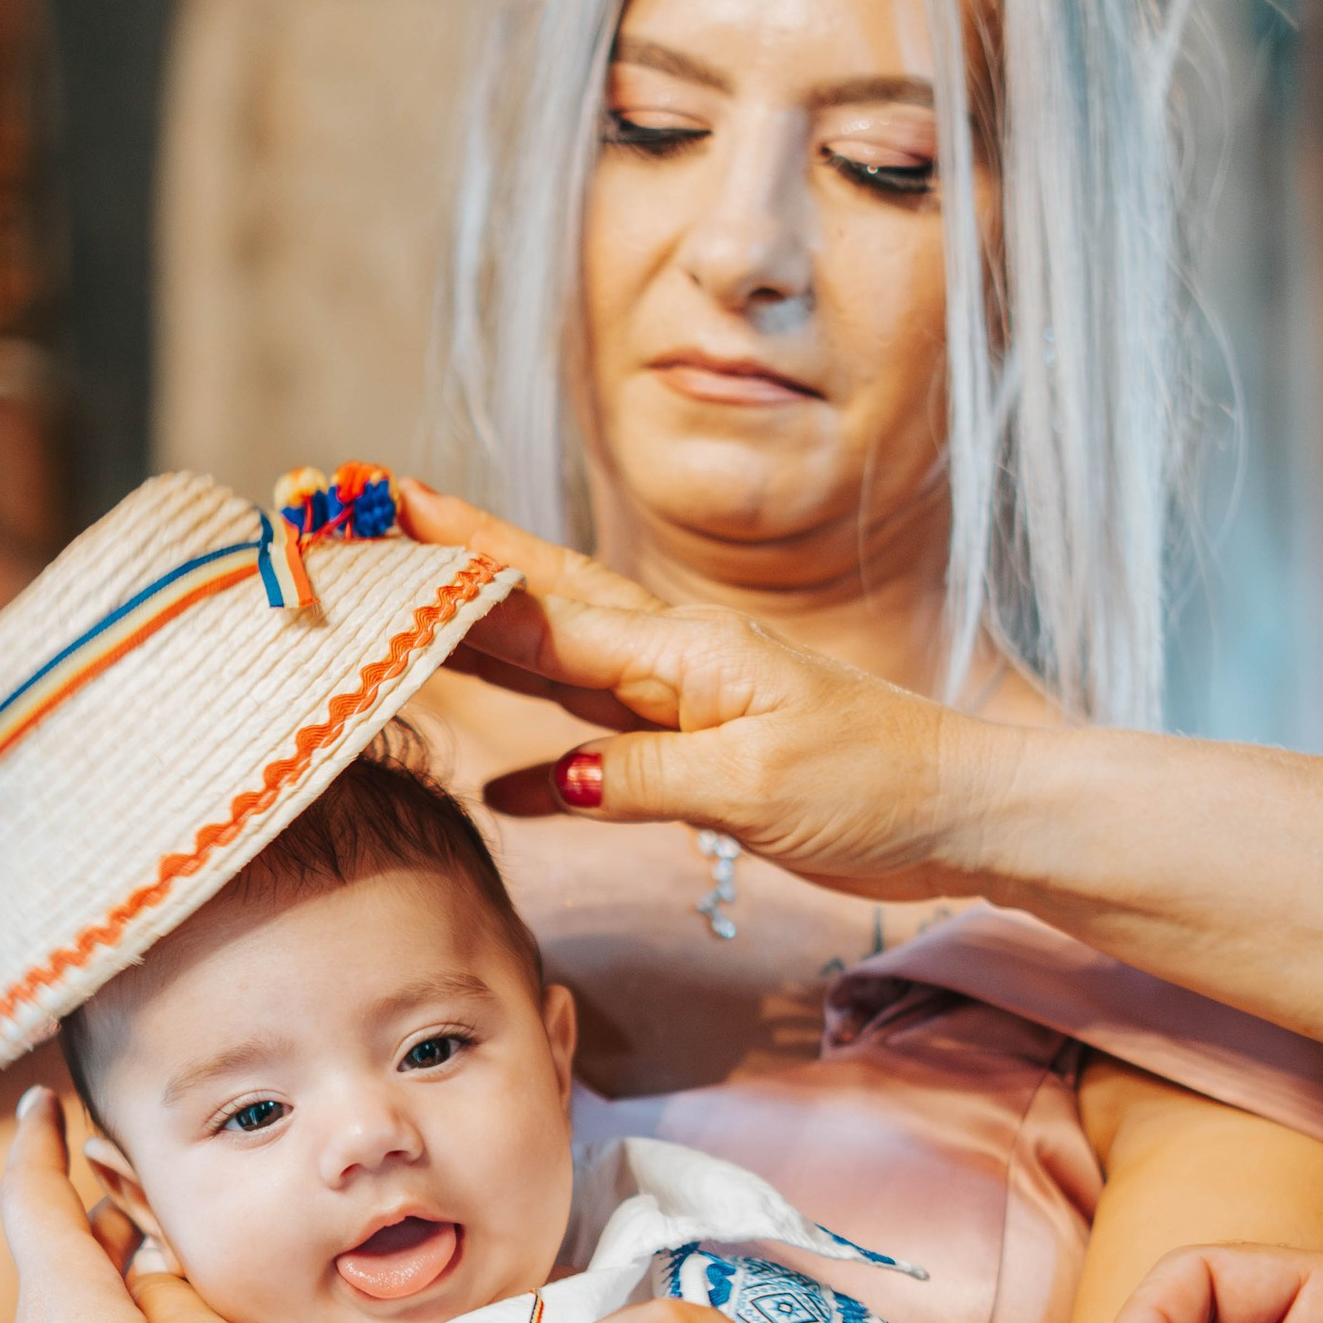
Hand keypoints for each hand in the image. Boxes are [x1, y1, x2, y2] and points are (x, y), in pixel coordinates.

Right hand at [395, 482, 985, 894]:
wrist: (956, 809)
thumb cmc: (875, 786)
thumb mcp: (759, 786)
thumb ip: (650, 778)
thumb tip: (555, 777)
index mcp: (682, 654)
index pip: (542, 611)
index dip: (452, 576)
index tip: (380, 524)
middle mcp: (670, 661)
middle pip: (536, 601)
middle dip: (449, 558)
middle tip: (366, 512)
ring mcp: (680, 702)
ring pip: (556, 656)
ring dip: (477, 630)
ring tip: (402, 598)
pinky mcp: (696, 752)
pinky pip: (595, 739)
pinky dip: (541, 754)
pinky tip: (497, 781)